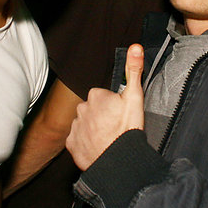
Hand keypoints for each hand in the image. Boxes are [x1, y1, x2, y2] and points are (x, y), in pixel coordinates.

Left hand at [66, 44, 144, 170]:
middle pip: (92, 109)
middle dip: (101, 115)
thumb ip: (133, 71)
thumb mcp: (135, 97)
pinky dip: (85, 143)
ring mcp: (75, 126)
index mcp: (96, 95)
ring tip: (107, 138)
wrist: (119, 160)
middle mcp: (82, 108)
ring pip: (84, 123)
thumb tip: (135, 47)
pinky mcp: (71, 143)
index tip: (119, 114)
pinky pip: (78, 140)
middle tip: (115, 126)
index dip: (112, 105)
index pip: (102, 96)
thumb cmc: (127, 129)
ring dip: (93, 129)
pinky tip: (98, 147)